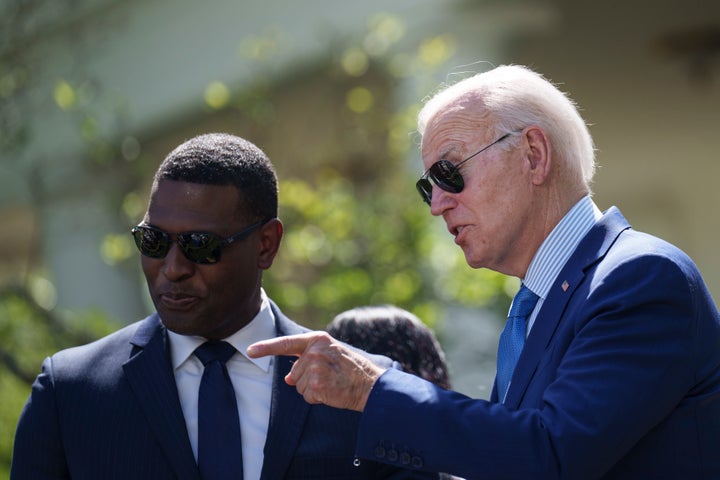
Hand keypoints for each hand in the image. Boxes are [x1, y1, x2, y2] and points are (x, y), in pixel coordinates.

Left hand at [247, 331, 385, 410]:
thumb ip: (307, 359)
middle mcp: (314, 351)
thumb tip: (288, 377)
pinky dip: (317, 399)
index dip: (266, 348)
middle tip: (329, 377)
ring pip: (299, 386)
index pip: (286, 343)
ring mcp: (315, 368)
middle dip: (306, 379)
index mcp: (317, 339)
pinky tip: (331, 392)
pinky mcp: (317, 385)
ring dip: (313, 389)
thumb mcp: (330, 354)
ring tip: (332, 383)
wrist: (369, 384)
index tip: (250, 350)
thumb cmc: (350, 369)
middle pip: (294, 373)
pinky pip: (307, 397)